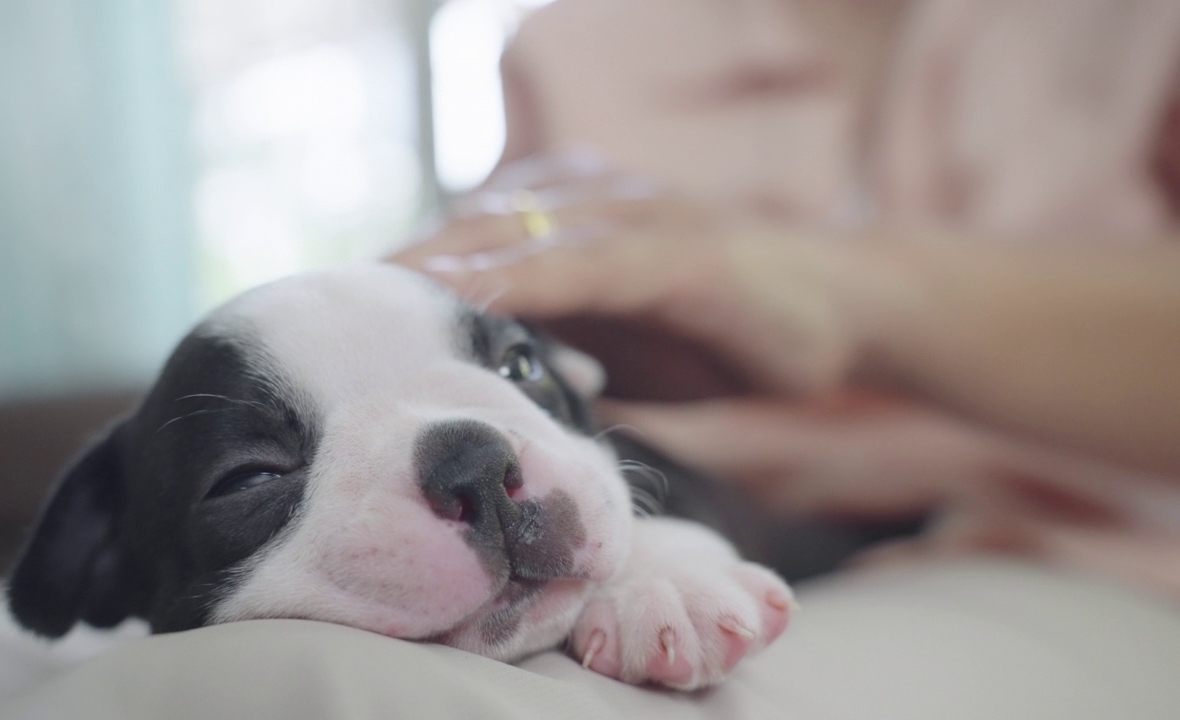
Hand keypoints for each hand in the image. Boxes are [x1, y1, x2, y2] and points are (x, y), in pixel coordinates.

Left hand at [393, 163, 882, 400]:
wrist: (849, 311)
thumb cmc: (732, 336)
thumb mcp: (634, 348)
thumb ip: (569, 355)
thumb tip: (498, 401)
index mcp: (583, 231)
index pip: (481, 244)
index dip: (415, 271)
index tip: (345, 308)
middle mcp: (602, 213)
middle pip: (482, 230)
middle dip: (410, 264)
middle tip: (333, 300)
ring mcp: (644, 226)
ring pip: (524, 235)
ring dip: (448, 261)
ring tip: (377, 291)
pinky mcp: (686, 256)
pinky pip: (593, 265)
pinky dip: (531, 279)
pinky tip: (476, 296)